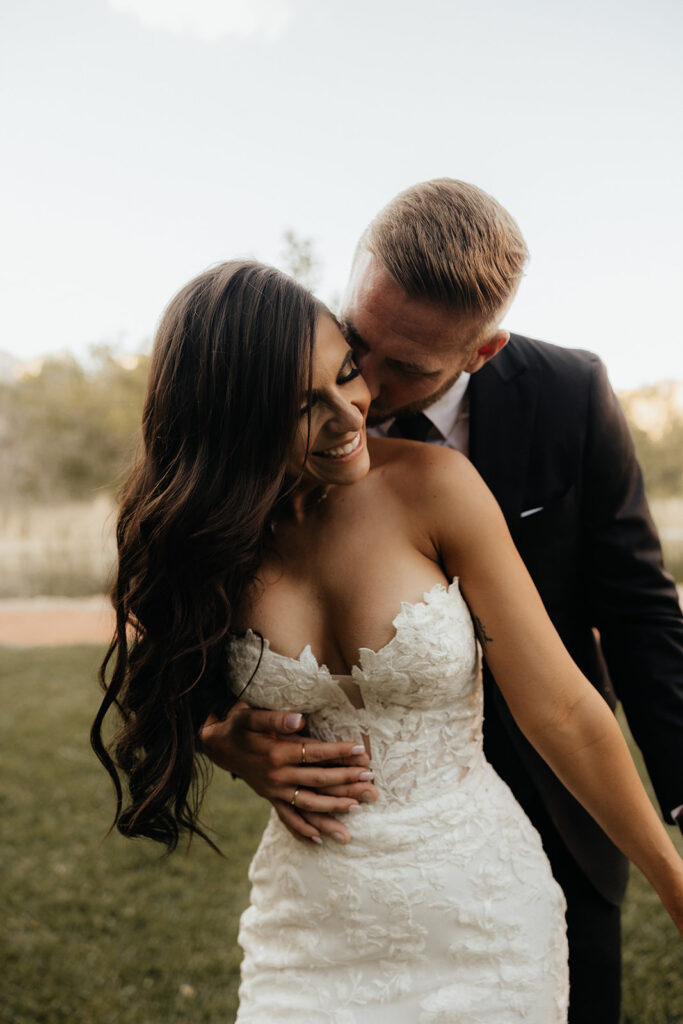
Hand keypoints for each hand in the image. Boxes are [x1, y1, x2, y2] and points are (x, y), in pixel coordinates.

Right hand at [199, 702, 377, 844]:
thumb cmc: (238, 728)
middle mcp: (277, 777)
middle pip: (318, 781)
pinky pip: (288, 818)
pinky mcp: (271, 799)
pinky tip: (320, 840)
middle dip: (347, 782)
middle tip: (371, 784)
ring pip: (308, 804)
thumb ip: (275, 719)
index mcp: (277, 754)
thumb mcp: (251, 717)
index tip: (362, 752)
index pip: (315, 754)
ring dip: (333, 809)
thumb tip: (299, 719)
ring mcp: (274, 791)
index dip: (339, 752)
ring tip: (357, 810)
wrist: (218, 747)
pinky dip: (302, 830)